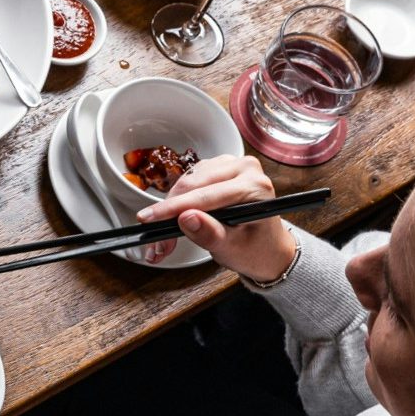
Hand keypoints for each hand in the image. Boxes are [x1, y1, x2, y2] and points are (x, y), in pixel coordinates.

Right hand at [137, 154, 297, 282]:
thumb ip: (210, 233)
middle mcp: (244, 168)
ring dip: (171, 207)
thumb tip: (186, 218)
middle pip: (192, 184)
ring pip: (186, 181)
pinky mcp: (218, 168)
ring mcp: (230, 165)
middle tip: (157, 240)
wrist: (265, 248)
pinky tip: (176, 217)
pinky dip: (177, 200)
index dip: (173, 208)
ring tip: (166, 236)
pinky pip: (188, 180)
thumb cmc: (256, 250)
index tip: (148, 219)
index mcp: (255, 186)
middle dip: (169, 212)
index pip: (205, 195)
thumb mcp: (232, 249)